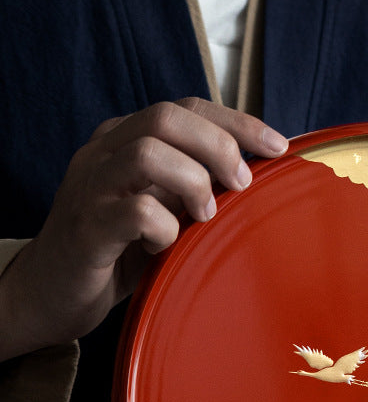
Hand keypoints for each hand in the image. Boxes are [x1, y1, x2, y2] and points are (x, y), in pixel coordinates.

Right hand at [0, 98, 287, 360]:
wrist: (54, 293)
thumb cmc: (119, 252)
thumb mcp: (163, 210)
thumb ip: (193, 189)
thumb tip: (254, 181)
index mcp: (126, 141)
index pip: (186, 109)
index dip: (237, 122)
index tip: (279, 146)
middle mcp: (105, 153)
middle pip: (167, 117)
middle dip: (219, 147)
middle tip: (241, 186)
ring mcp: (92, 186)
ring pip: (149, 154)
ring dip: (193, 184)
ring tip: (204, 217)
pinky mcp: (87, 228)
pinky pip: (136, 212)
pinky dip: (165, 229)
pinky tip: (165, 247)